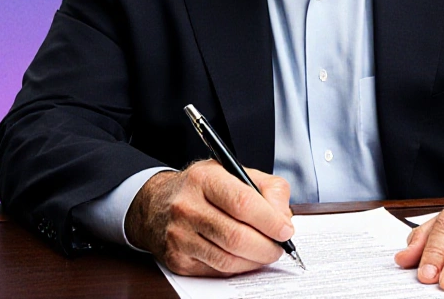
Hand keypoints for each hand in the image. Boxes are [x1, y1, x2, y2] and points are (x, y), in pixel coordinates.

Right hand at [125, 160, 293, 275]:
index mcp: (204, 179)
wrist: (157, 204)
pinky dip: (238, 267)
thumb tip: (283, 220)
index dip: (270, 220)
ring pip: (228, 259)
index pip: (243, 203)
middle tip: (279, 247)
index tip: (285, 230)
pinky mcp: (177, 259)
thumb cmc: (203, 188)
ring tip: (264, 252)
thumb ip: (268, 189)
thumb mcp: (234, 173)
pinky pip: (217, 271)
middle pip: (237, 237)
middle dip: (267, 247)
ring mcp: (179, 235)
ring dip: (255, 260)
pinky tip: (243, 257)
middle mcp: (186, 206)